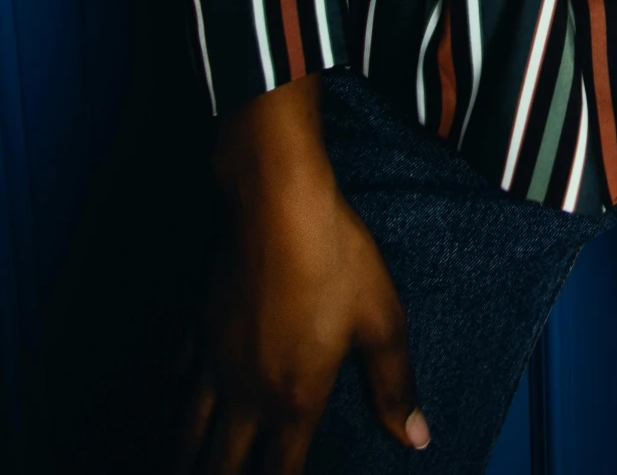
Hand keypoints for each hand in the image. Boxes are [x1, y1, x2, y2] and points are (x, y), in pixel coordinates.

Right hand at [175, 74, 429, 474]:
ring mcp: (215, 361)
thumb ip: (393, 385)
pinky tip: (166, 410)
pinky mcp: (197, 327)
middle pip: (222, 465)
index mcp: (295, 398)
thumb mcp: (381, 320)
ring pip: (186, 432)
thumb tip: (415, 438)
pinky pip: (176, 381)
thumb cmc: (335, 258)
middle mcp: (247, 392)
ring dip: (183, 458)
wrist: (276, 203)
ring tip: (179, 470)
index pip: (282, 473)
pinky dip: (168, 407)